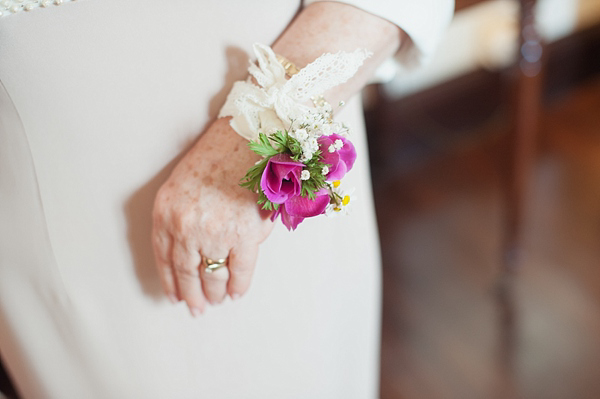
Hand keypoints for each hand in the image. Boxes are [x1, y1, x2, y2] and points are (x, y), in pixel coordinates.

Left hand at [152, 118, 273, 315]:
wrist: (249, 135)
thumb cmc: (218, 154)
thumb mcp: (183, 184)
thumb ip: (182, 218)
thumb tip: (195, 252)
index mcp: (166, 212)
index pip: (164, 257)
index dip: (170, 281)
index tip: (175, 295)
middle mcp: (185, 227)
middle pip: (186, 272)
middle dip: (192, 295)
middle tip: (197, 308)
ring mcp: (214, 234)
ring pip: (212, 276)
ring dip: (214, 293)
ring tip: (217, 301)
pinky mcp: (244, 236)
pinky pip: (239, 271)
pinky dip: (238, 286)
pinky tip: (236, 293)